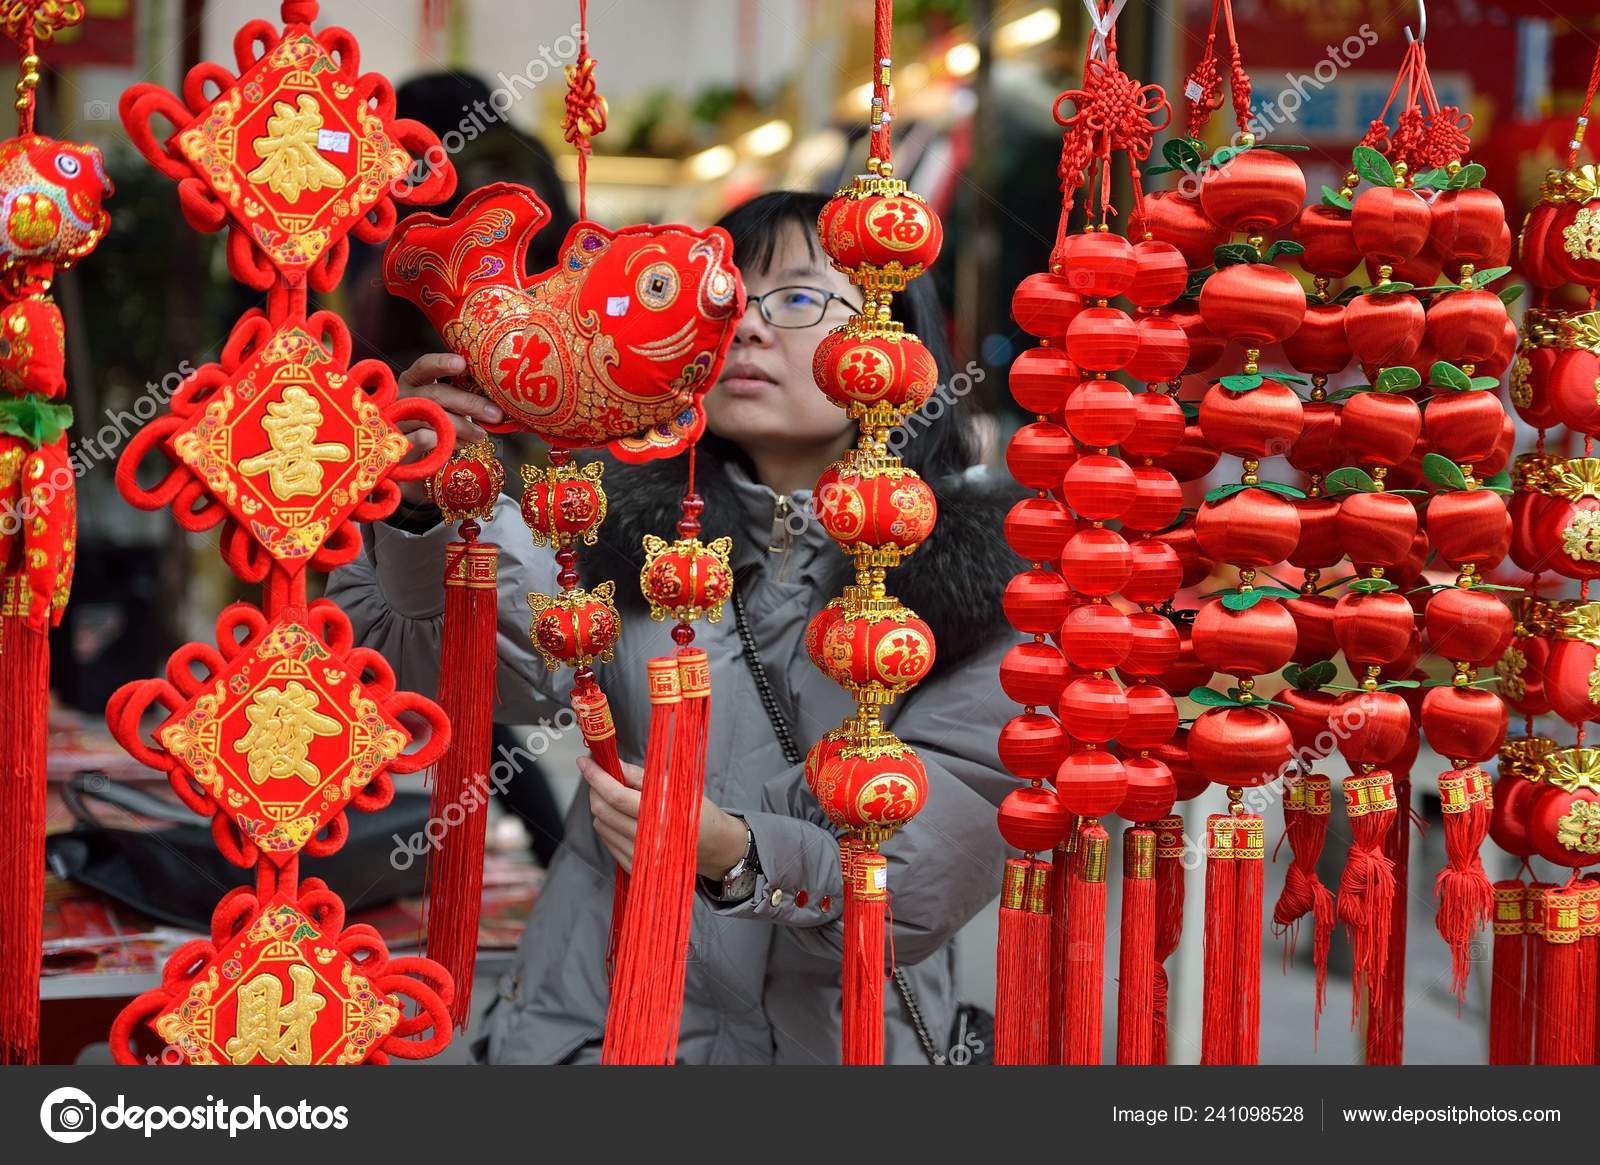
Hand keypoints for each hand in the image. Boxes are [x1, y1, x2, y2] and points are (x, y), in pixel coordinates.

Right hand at [393, 352, 504, 503]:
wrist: (412, 467)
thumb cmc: (433, 430)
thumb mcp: (447, 409)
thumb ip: (462, 400)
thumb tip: (496, 404)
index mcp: (413, 382)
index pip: (424, 367)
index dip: (441, 363)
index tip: (462, 363)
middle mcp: (401, 398)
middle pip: (435, 394)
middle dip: (469, 403)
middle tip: (495, 414)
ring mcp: (397, 421)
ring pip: (432, 417)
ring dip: (462, 426)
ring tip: (481, 435)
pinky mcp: (399, 445)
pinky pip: (425, 439)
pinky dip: (447, 441)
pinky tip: (460, 445)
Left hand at [579, 755, 749, 878]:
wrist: (712, 845)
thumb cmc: (694, 811)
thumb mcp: (675, 785)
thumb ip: (640, 776)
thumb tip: (611, 764)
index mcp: (660, 815)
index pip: (615, 796)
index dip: (595, 776)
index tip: (584, 762)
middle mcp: (648, 840)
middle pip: (602, 811)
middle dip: (595, 789)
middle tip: (601, 776)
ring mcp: (640, 858)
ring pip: (600, 825)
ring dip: (602, 807)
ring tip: (618, 798)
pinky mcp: (634, 868)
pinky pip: (607, 841)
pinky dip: (609, 825)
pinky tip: (623, 818)